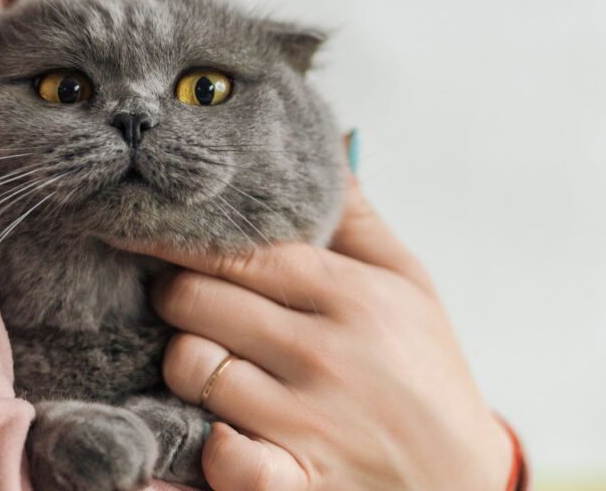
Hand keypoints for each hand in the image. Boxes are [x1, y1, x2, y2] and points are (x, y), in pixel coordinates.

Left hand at [123, 174, 512, 490]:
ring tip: (208, 361)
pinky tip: (222, 435)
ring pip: (191, 368)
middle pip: (196, 301)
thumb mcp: (411, 285)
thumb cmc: (429, 373)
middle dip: (174, 296)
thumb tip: (326, 148)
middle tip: (182, 299)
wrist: (463, 481)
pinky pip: (223, 458)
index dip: (177, 238)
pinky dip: (212, 447)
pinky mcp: (298, 482)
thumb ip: (359, 220)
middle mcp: (324, 355)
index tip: (142, 225)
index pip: (237, 251)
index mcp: (351, 297)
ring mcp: (308, 424)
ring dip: (184, 364)